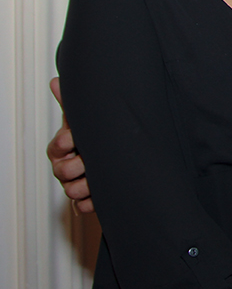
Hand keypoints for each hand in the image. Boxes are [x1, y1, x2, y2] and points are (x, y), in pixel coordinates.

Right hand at [46, 77, 93, 212]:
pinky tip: (103, 192)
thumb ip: (71, 103)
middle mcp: (65, 167)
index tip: (75, 138)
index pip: (57, 146)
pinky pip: (83, 207)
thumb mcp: (86, 120)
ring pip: (72, 191)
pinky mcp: (86, 202)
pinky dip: (93, 201)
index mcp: (63, 148)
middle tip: (92, 159)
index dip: (66, 142)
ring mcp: (74, 185)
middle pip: (62, 171)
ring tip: (103, 175)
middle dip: (79, 164)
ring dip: (88, 184)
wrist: (118, 160)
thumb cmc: (96, 138)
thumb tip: (56, 81)